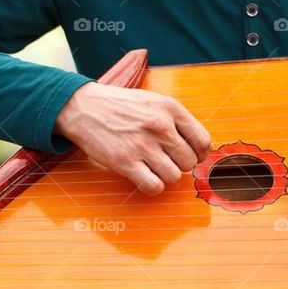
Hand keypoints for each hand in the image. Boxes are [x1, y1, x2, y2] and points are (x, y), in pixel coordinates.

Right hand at [54, 82, 211, 194]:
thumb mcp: (154, 102)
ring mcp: (143, 145)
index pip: (203, 142)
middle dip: (179, 164)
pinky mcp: (125, 162)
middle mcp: (160, 126)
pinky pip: (154, 186)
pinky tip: (145, 176)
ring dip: (165, 176)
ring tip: (153, 166)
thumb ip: (179, 121)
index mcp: (170, 108)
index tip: (191, 156)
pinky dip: (153, 186)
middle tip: (165, 159)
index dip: (200, 154)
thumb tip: (204, 148)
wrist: (84, 107)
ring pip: (174, 176)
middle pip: (189, 162)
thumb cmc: (121, 107)